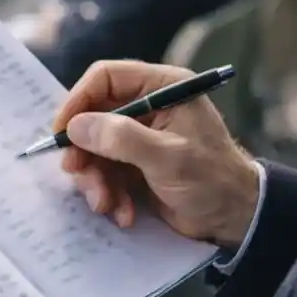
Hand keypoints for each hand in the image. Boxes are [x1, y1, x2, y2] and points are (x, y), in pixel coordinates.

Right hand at [53, 60, 260, 251]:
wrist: (235, 219)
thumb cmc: (212, 180)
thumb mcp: (168, 158)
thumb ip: (122, 138)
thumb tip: (76, 126)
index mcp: (163, 87)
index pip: (107, 77)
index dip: (78, 100)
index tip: (61, 130)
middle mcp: (149, 106)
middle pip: (94, 115)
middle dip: (84, 149)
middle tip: (77, 173)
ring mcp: (141, 137)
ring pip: (95, 148)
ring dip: (96, 179)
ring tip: (106, 204)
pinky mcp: (136, 164)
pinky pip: (106, 172)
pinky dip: (109, 193)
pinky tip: (124, 213)